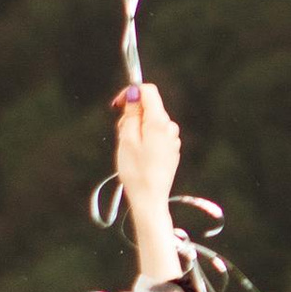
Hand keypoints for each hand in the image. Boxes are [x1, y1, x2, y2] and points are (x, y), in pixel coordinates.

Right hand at [114, 83, 183, 285]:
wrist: (150, 200)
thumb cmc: (136, 173)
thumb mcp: (126, 140)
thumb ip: (131, 114)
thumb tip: (134, 94)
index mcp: (159, 122)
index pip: (148, 92)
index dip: (131, 92)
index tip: (118, 104)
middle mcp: (170, 128)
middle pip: (150, 108)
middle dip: (132, 115)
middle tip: (120, 133)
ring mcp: (172, 140)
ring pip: (152, 122)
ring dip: (137, 128)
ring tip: (128, 148)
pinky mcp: (171, 151)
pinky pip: (157, 135)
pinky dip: (145, 139)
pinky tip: (138, 156)